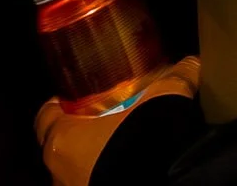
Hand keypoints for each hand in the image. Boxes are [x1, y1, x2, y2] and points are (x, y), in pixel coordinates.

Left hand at [35, 56, 200, 185]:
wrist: (168, 179)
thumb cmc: (147, 139)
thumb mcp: (165, 98)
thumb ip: (175, 77)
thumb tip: (189, 64)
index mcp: (63, 139)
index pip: (47, 115)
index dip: (63, 104)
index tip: (81, 97)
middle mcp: (59, 170)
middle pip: (62, 144)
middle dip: (82, 134)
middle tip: (109, 121)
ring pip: (75, 170)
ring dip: (93, 160)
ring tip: (122, 148)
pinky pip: (91, 182)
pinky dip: (104, 174)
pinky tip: (127, 167)